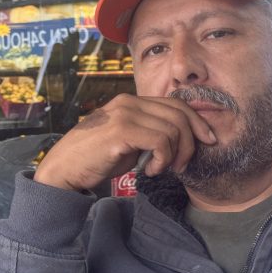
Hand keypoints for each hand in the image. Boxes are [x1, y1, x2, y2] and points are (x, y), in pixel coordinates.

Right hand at [33, 93, 217, 192]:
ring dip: (174, 155)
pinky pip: (161, 141)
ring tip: (160, 169)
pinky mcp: (121, 131)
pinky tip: (150, 171)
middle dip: (190, 142)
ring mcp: (124, 114)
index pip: (176, 103)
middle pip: (179, 114)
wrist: (64, 169)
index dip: (197, 122)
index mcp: (130, 101)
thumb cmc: (95, 158)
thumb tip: (182, 137)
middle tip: (180, 165)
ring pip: (173, 129)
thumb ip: (149, 132)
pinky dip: (163, 159)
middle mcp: (128, 102)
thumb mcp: (127, 141)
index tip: (207, 141)